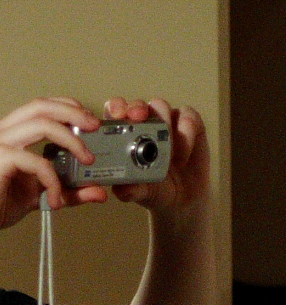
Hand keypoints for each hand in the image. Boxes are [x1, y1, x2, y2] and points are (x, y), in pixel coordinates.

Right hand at [0, 97, 109, 245]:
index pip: (41, 106)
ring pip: (43, 125)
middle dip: (74, 113)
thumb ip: (68, 189)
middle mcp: (2, 131)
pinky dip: (52, 179)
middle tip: (95, 128)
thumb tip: (99, 191)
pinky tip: (56, 198)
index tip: (90, 121)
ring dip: (70, 140)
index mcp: (8, 132)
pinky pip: (36, 161)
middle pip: (43, 106)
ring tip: (86, 160)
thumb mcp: (39, 195)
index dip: (67, 107)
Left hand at [106, 97, 209, 212]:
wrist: (183, 199)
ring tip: (168, 155)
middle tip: (138, 117)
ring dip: (163, 125)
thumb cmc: (155, 191)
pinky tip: (183, 157)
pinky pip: (188, 117)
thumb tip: (122, 188)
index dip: (114, 108)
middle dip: (135, 107)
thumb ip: (130, 190)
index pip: (113, 113)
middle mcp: (144, 124)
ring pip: (161, 106)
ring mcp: (167, 120)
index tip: (116, 116)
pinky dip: (185, 134)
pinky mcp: (190, 123)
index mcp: (124, 136)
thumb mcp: (140, 193)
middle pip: (136, 104)